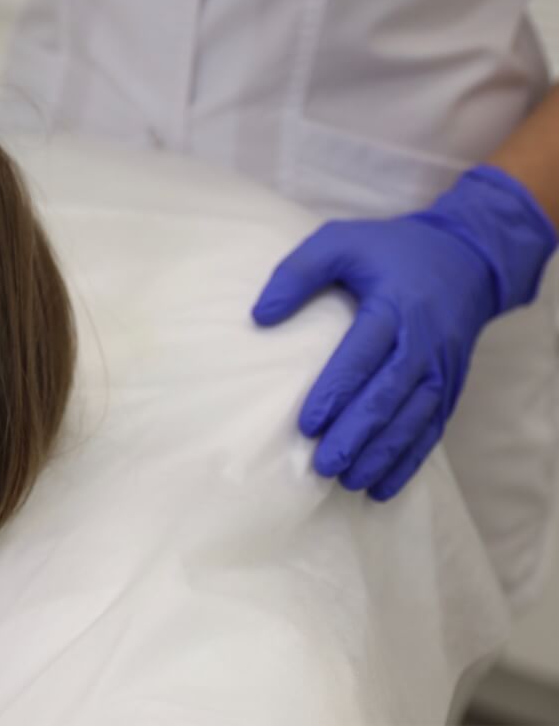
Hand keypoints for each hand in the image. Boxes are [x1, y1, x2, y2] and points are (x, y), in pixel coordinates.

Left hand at [251, 165, 555, 499]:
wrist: (467, 259)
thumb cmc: (390, 251)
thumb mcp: (341, 241)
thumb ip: (298, 272)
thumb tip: (259, 315)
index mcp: (393, 307)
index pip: (362, 355)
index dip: (336, 391)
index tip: (308, 423)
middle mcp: (422, 343)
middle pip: (388, 396)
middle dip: (357, 434)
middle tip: (324, 465)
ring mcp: (441, 369)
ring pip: (412, 419)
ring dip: (382, 454)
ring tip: (349, 480)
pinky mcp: (450, 386)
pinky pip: (431, 429)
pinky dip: (409, 460)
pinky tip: (382, 487)